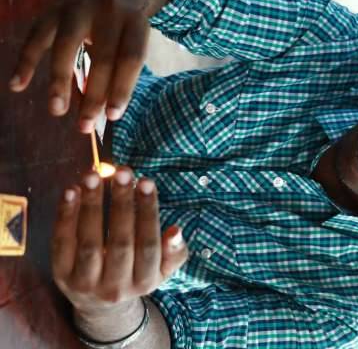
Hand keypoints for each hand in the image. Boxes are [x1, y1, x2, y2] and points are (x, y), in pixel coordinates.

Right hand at [10, 0, 149, 132]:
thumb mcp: (131, 45)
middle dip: (94, 94)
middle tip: (85, 126)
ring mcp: (79, 7)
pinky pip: (36, 37)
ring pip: (66, 45)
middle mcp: (109, 11)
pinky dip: (26, 62)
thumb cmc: (123, 32)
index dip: (121, 88)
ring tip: (57, 110)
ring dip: (60, 80)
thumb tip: (103, 115)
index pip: (130, 59)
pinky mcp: (53, 9)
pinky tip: (17, 85)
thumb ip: (120, 75)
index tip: (112, 116)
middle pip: (102, 56)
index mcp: (135, 23)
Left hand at [52, 167, 187, 314]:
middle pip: (120, 243)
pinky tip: (72, 191)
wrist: (101, 306)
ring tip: (94, 175)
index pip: (148, 244)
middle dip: (121, 204)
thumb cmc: (138, 273)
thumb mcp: (163, 268)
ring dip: (91, 205)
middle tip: (123, 172)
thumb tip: (176, 230)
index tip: (146, 181)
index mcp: (145, 283)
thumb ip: (174, 251)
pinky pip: (63, 243)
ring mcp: (86, 284)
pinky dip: (66, 215)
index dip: (147, 211)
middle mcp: (116, 288)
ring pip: (90, 243)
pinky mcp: (61, 277)